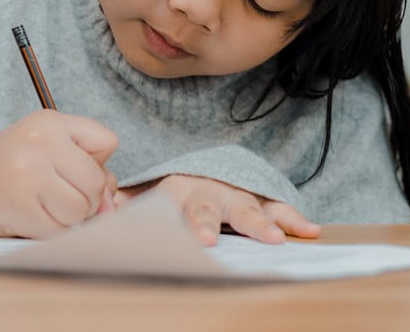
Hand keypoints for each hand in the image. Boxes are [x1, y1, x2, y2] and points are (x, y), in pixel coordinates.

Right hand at [0, 110, 117, 238]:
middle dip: (85, 199)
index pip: (107, 141)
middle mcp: (40, 142)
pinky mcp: (18, 206)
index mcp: (50, 122)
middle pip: (96, 182)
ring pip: (81, 210)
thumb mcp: (45, 150)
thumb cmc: (8, 167)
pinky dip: (48, 232)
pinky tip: (28, 217)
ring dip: (67, 219)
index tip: (71, 169)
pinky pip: (58, 231)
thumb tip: (112, 207)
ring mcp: (28, 174)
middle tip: (55, 195)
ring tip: (41, 206)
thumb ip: (87, 170)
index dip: (97, 163)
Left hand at [114, 175, 319, 245]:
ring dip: (265, 222)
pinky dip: (293, 217)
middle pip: (216, 208)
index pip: (182, 209)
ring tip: (279, 238)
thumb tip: (98, 210)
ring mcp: (235, 194)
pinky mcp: (257, 200)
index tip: (201, 239)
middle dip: (226, 223)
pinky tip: (310, 230)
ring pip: (250, 207)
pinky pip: (277, 207)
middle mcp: (208, 191)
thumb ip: (123, 202)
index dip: (191, 224)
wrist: (194, 169)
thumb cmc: (166, 193)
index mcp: (176, 191)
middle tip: (238, 237)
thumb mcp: (142, 195)